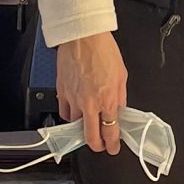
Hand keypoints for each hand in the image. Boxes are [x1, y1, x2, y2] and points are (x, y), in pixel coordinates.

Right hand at [55, 33, 129, 152]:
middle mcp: (89, 103)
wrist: (83, 36)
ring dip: (83, 130)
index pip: (110, 131)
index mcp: (108, 99)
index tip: (113, 147)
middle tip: (100, 145)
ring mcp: (73, 99)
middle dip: (97, 146)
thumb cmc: (103, 50)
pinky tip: (75, 114)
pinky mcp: (61, 92)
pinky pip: (64, 113)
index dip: (112, 144)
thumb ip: (120, 97)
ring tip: (88, 127)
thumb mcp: (122, 75)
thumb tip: (120, 111)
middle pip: (90, 137)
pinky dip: (70, 117)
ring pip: (75, 126)